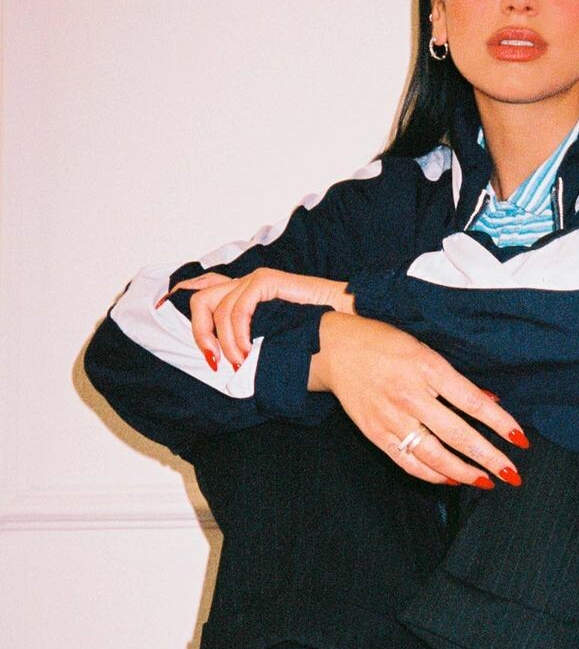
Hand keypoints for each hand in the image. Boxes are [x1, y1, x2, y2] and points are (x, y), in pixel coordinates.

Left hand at [156, 268, 352, 371]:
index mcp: (245, 296)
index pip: (201, 290)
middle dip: (198, 332)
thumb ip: (247, 348)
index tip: (159, 315)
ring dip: (222, 341)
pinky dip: (235, 332)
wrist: (348, 330)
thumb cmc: (316, 340)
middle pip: (199, 298)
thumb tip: (224, 368)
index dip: (177, 301)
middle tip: (214, 359)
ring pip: (213, 306)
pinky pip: (235, 307)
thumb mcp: (271, 346)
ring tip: (239, 362)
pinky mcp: (267, 281)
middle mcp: (246, 284)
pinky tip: (246, 350)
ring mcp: (256, 280)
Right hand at [310, 311, 528, 487]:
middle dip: (489, 458)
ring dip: (464, 472)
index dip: (499, 423)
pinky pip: (408, 462)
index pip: (473, 402)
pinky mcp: (376, 433)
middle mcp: (410, 395)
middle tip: (512, 473)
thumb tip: (490, 400)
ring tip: (486, 481)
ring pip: (434, 454)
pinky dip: (432, 474)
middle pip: (458, 434)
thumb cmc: (384, 344)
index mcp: (427, 368)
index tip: (520, 439)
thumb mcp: (424, 349)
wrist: (334, 349)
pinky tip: (452, 480)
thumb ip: (454, 379)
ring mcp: (391, 417)